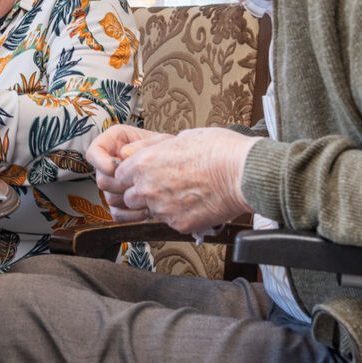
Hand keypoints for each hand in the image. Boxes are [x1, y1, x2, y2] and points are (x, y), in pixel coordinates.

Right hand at [86, 124, 165, 219]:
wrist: (178, 167)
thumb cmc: (168, 150)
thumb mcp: (159, 141)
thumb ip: (142, 145)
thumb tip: (123, 154)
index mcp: (112, 143)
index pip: (93, 153)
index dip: (101, 162)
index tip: (117, 167)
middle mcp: (108, 165)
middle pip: (101, 181)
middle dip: (121, 184)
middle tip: (140, 182)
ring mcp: (113, 186)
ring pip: (110, 198)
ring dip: (130, 199)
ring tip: (150, 195)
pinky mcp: (120, 203)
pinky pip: (117, 214)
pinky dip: (132, 214)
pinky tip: (148, 208)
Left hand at [105, 127, 254, 234]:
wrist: (243, 173)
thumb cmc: (218, 150)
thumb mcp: (180, 137)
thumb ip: (152, 148)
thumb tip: (140, 151)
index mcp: (144, 163)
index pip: (118, 176)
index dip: (130, 175)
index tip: (141, 174)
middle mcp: (148, 188)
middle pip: (129, 197)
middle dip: (141, 193)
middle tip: (163, 185)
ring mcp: (163, 209)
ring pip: (150, 211)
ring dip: (160, 205)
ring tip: (183, 193)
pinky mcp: (179, 225)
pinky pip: (170, 222)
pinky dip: (179, 215)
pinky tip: (194, 203)